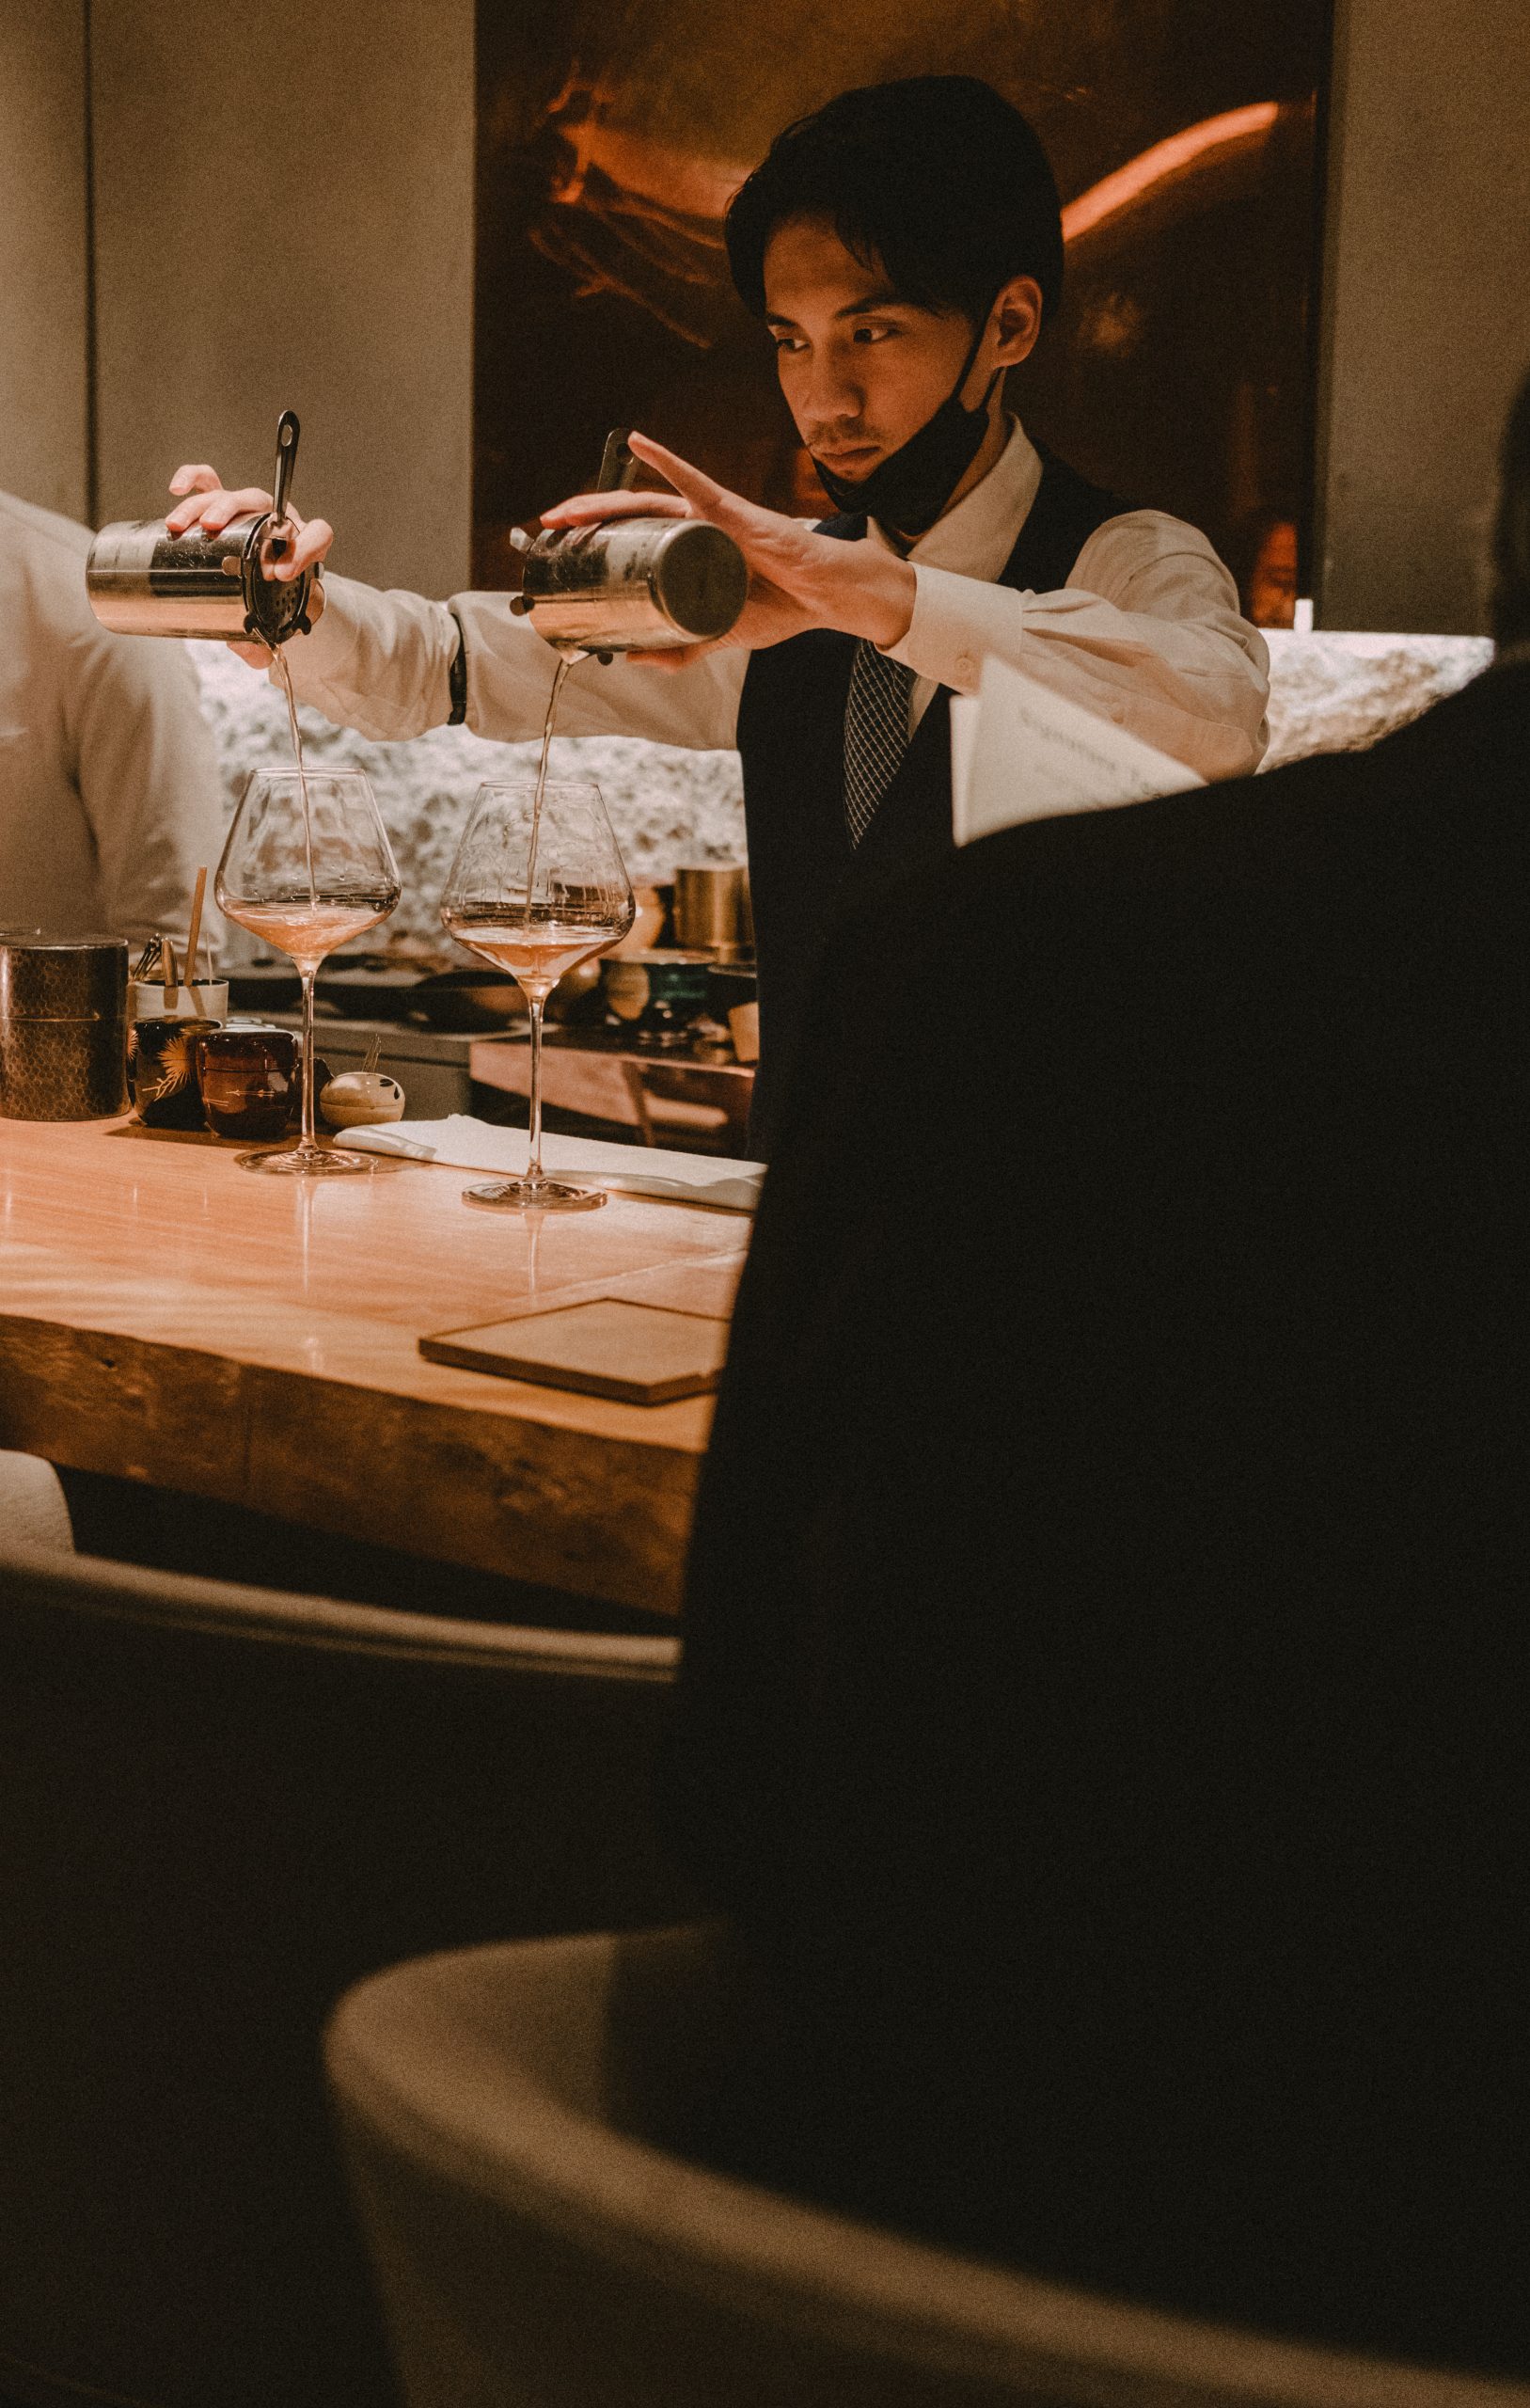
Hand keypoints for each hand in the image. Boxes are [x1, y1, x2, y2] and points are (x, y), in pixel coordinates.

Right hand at [166, 464, 332, 664]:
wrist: (264, 584)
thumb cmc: (272, 600)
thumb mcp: (273, 622)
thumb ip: (264, 643)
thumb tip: (247, 651)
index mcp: (302, 544)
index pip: (317, 533)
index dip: (305, 548)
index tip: (283, 572)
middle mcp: (276, 520)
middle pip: (260, 501)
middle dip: (232, 511)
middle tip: (211, 529)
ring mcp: (248, 510)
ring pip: (228, 494)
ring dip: (202, 505)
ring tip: (180, 525)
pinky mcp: (223, 507)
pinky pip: (208, 482)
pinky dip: (192, 479)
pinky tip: (176, 488)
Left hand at [539, 433, 915, 669]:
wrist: (825, 599)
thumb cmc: (782, 606)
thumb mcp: (718, 634)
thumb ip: (680, 648)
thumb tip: (634, 660)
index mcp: (689, 551)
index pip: (633, 539)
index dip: (597, 540)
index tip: (562, 549)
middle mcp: (695, 528)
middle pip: (628, 517)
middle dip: (585, 519)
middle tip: (549, 529)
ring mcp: (712, 517)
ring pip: (646, 502)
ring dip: (603, 501)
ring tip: (567, 510)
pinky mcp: (733, 513)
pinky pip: (693, 481)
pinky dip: (665, 461)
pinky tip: (637, 442)